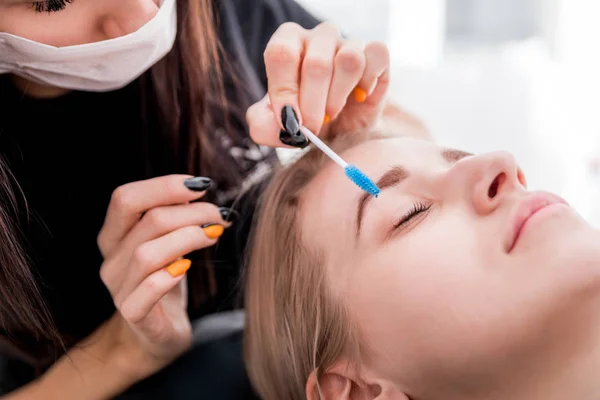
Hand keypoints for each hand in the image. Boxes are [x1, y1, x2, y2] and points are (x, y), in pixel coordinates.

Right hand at [96, 175, 228, 376]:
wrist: (157, 334)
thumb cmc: (166, 279)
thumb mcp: (168, 242)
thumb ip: (174, 216)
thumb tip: (197, 188)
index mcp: (114, 235)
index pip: (125, 198)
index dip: (163, 185)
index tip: (201, 185)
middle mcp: (111, 259)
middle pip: (148, 221)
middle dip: (192, 212)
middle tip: (220, 215)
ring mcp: (119, 289)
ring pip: (148, 253)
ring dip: (188, 238)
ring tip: (213, 235)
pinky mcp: (134, 314)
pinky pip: (148, 289)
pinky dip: (169, 275)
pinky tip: (187, 267)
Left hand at [246, 21, 390, 146]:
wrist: (340, 132)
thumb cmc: (305, 122)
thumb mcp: (275, 128)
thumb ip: (262, 125)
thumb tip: (277, 123)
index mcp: (288, 44)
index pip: (281, 54)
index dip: (284, 91)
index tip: (289, 121)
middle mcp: (318, 38)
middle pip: (316, 63)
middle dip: (312, 104)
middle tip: (312, 127)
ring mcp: (349, 43)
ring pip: (348, 60)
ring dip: (338, 97)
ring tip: (331, 113)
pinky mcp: (376, 55)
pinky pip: (376, 56)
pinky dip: (368, 83)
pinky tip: (358, 98)